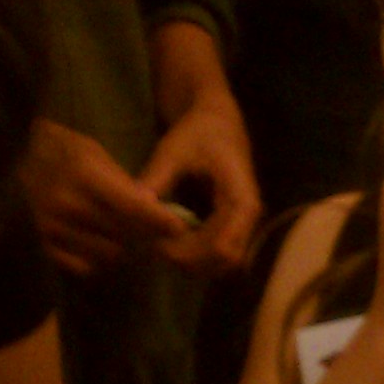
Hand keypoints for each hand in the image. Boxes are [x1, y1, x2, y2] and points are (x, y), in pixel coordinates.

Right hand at [20, 119, 188, 277]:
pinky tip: (103, 245)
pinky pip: (83, 266)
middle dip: (145, 233)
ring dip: (124, 247)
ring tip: (130, 236)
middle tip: (158, 232)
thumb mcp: (95, 153)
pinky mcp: (44, 245)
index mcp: (83, 176)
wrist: (12, 159)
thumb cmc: (63, 151)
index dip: (158, 219)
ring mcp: (53, 228)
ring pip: (107, 253)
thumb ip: (123, 183)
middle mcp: (67, 205)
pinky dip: (99, 260)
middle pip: (122, 232)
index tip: (179, 226)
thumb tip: (154, 209)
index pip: (131, 206)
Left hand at [135, 97, 259, 275]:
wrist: (216, 121)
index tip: (160, 244)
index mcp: (240, 197)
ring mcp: (241, 224)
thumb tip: (136, 205)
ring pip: (220, 262)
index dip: (191, 254)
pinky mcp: (231, 226)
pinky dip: (192, 254)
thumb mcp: (173, 149)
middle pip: (223, 261)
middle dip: (188, 261)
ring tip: (158, 242)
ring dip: (190, 261)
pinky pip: (216, 253)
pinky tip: (167, 239)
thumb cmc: (197, 131)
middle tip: (152, 246)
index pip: (225, 247)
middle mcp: (247, 217)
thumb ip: (157, 177)